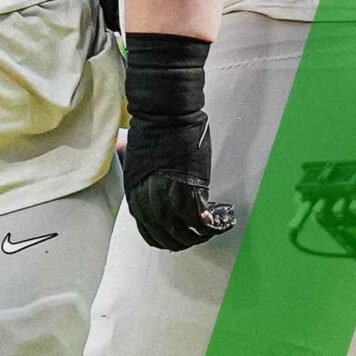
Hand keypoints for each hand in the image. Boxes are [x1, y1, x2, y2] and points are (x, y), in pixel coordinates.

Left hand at [123, 32, 237, 251]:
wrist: (165, 113)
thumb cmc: (153, 130)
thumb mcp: (138, 158)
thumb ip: (141, 175)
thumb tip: (137, 172)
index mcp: (134, 193)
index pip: (147, 230)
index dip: (163, 239)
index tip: (177, 238)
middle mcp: (148, 199)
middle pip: (164, 235)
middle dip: (183, 241)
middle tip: (198, 237)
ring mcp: (166, 195)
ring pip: (182, 231)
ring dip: (198, 236)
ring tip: (210, 231)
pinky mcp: (187, 187)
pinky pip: (198, 219)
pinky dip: (210, 226)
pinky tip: (221, 222)